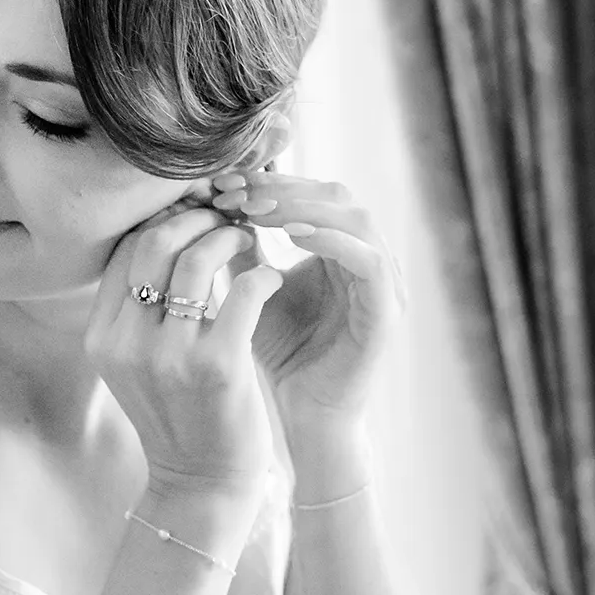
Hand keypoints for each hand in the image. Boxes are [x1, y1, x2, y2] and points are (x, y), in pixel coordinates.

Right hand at [86, 198, 286, 521]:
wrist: (201, 484)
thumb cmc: (178, 414)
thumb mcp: (136, 362)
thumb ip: (137, 308)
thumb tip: (162, 230)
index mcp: (101, 338)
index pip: (126, 249)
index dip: (162, 219)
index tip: (194, 214)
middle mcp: (127, 344)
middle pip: (154, 242)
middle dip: (195, 218)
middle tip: (224, 216)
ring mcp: (171, 356)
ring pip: (196, 258)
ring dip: (229, 238)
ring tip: (247, 240)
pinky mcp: (219, 367)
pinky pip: (243, 291)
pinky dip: (262, 275)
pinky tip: (271, 279)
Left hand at [208, 170, 406, 428]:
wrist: (307, 413)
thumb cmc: (282, 353)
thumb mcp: (253, 290)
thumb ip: (241, 249)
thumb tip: (207, 203)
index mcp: (341, 248)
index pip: (311, 192)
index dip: (267, 181)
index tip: (220, 182)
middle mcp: (368, 257)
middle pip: (335, 193)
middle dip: (282, 188)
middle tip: (235, 190)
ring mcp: (383, 283)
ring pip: (357, 217)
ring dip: (305, 206)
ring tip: (257, 208)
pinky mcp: (387, 310)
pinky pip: (369, 260)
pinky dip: (333, 240)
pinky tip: (292, 234)